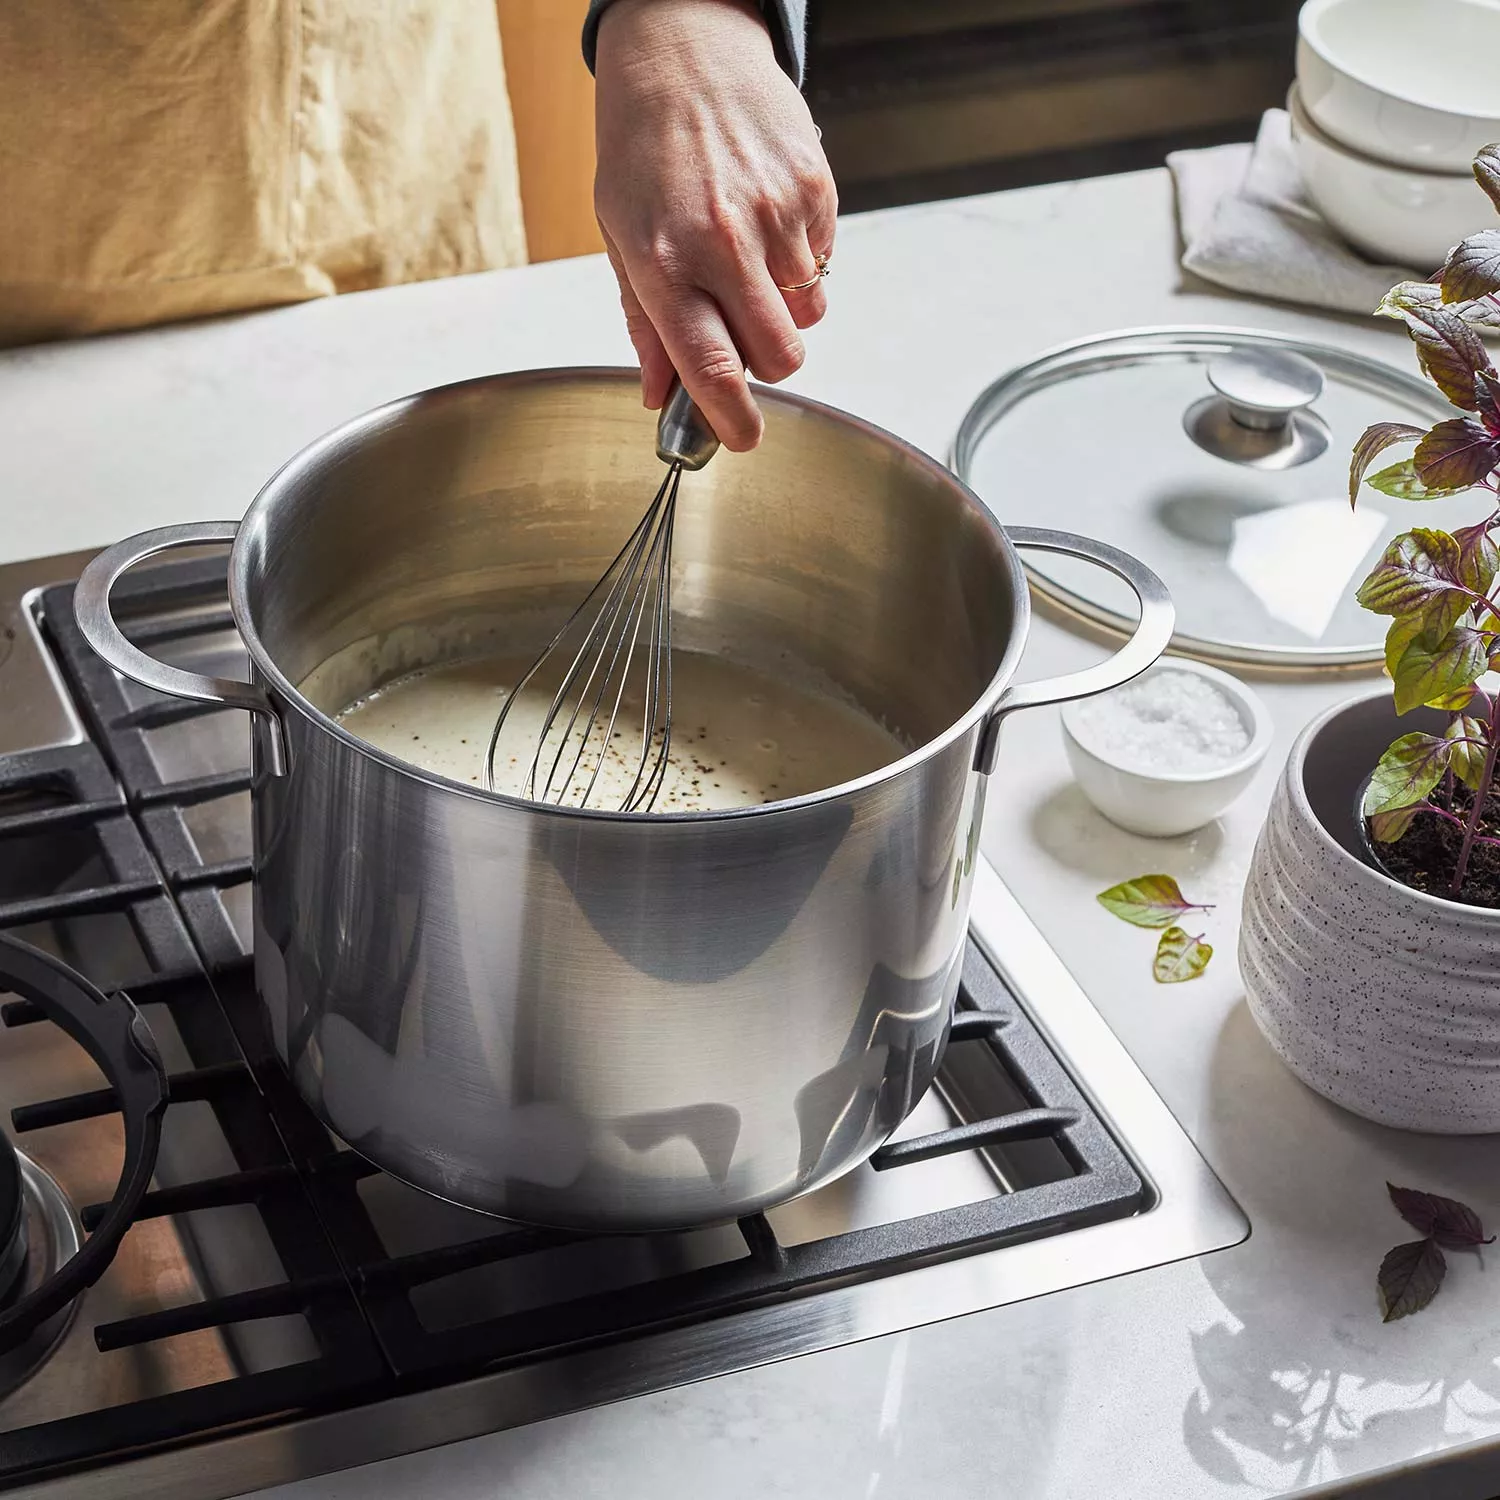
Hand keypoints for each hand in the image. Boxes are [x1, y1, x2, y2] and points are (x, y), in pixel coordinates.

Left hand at [593, 0, 836, 449]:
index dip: (731, 421)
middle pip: (778, 357)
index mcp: (664, 262)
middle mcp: (722, 243)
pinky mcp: (814, 191)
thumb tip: (658, 394)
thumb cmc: (642, 146)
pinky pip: (822, 268)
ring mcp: (775, 216)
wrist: (684, 47)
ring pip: (806, 317)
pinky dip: (800, 264)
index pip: (711, 368)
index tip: (739, 440)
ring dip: (783, 311)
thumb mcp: (620, 236)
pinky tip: (766, 222)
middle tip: (740, 334)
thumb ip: (644, 323)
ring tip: (748, 261)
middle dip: (766, 366)